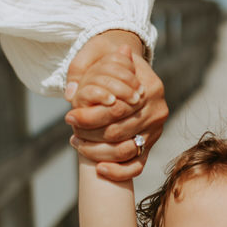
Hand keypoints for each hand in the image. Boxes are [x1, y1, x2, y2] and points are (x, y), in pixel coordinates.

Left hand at [65, 32, 167, 180]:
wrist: (128, 66)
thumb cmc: (109, 58)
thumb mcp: (96, 54)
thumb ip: (82, 69)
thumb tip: (71, 94)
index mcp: (149, 86)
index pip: (117, 108)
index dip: (90, 116)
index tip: (69, 117)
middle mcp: (157, 110)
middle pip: (119, 132)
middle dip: (91, 135)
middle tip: (72, 133)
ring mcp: (156, 130)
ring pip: (125, 151)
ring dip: (98, 153)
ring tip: (77, 144)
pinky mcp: (151, 145)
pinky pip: (137, 166)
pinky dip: (118, 172)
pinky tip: (99, 169)